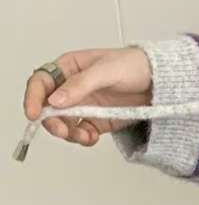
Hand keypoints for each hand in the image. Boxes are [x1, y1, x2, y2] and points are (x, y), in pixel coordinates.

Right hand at [22, 47, 151, 147]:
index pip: (41, 82)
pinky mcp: (97, 121)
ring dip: (69, 133)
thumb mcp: (106, 70)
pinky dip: (83, 139)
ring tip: (85, 137)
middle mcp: (72, 88)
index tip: (34, 114)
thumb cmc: (134, 66)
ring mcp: (84, 105)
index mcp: (69, 68)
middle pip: (48, 107)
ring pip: (64, 123)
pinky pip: (81, 133)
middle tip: (63, 130)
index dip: (33, 97)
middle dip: (52, 121)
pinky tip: (91, 138)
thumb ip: (80, 85)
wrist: (159, 82)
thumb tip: (55, 100)